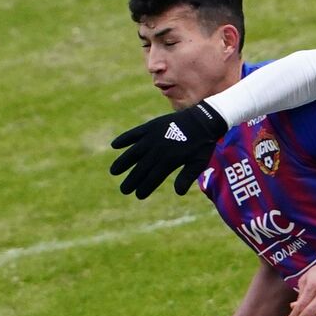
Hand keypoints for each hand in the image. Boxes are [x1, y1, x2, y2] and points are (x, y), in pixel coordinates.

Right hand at [110, 102, 227, 198]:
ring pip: (133, 152)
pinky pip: (134, 134)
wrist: (203, 119)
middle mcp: (158, 150)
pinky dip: (124, 139)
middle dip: (131, 180)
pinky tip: (114, 145)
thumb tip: (178, 193)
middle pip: (141, 168)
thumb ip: (187, 177)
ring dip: (123, 162)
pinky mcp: (151, 126)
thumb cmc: (202, 144)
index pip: (153, 178)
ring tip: (113, 171)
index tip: (138, 195)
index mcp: (170, 161)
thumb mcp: (198, 163)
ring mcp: (153, 137)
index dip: (145, 187)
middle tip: (124, 190)